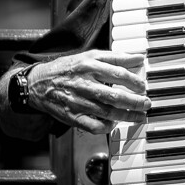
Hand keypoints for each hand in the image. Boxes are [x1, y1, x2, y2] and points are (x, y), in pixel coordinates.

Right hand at [25, 49, 150, 133]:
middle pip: (114, 96)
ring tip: (139, 116)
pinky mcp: (72, 117)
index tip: (143, 86)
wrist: (38, 84)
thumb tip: (140, 58)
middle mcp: (84, 84)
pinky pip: (93, 126)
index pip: (118, 74)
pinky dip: (107, 128)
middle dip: (135, 102)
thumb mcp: (90, 56)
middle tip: (146, 103)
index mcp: (89, 66)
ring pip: (107, 113)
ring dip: (127, 116)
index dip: (134, 81)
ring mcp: (78, 102)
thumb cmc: (69, 69)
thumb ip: (116, 57)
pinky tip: (115, 124)